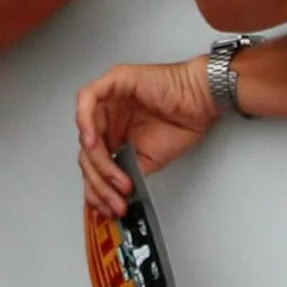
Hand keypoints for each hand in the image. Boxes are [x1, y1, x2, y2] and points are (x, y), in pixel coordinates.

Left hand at [76, 60, 216, 215]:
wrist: (201, 103)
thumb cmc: (181, 122)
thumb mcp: (149, 160)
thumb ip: (126, 170)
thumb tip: (112, 193)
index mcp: (114, 132)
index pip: (93, 161)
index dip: (96, 186)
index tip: (105, 206)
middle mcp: (108, 116)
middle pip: (87, 150)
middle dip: (98, 180)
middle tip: (113, 197)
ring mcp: (109, 99)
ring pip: (85, 130)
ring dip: (96, 159)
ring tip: (113, 178)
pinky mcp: (114, 80)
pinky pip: (88, 98)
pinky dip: (86, 121)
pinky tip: (94, 143)